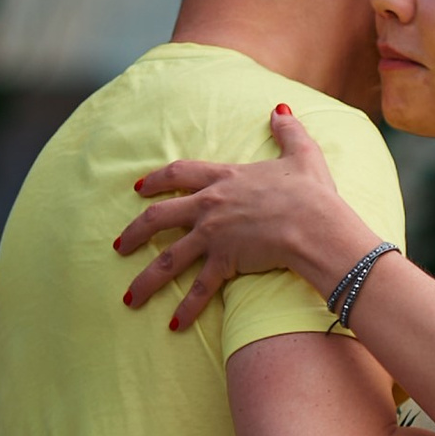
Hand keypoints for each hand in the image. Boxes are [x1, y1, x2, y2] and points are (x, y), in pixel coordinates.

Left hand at [115, 108, 369, 331]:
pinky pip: (199, 288)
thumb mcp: (302, 154)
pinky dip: (186, 308)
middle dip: (135, 232)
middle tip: (119, 246)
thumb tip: (280, 110)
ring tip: (130, 297)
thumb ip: (288, 131)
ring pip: (168, 258)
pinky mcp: (224, 262)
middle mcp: (210, 205)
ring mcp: (213, 235)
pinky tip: (173, 325)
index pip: (179, 173)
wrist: (316, 224)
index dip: (157, 180)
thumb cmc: (312, 192)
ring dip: (146, 279)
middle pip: (159, 217)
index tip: (138, 188)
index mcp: (225, 177)